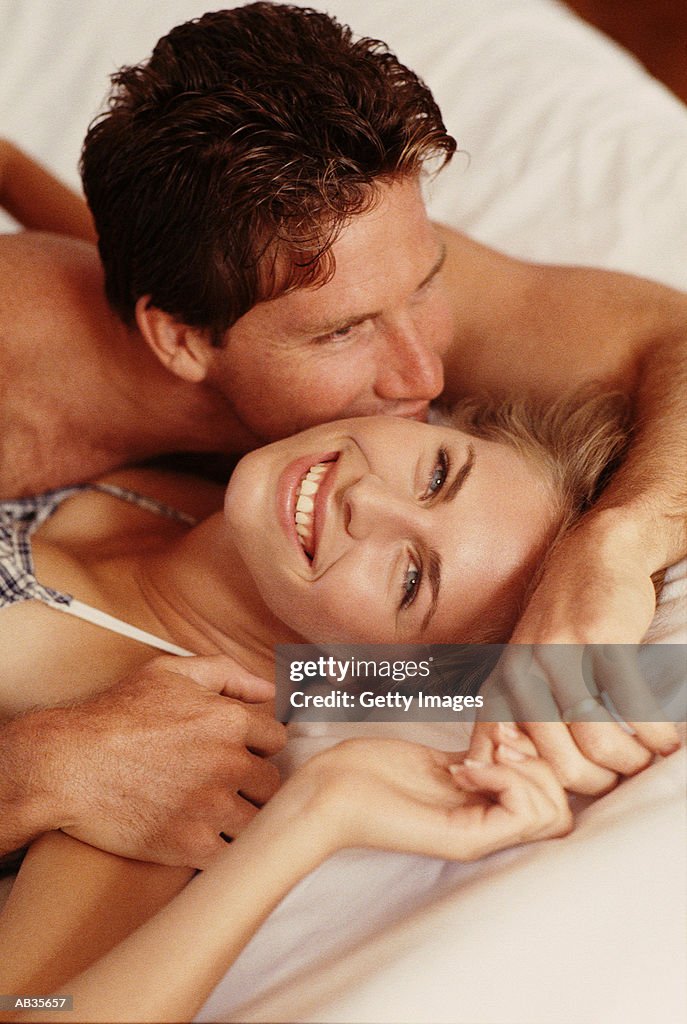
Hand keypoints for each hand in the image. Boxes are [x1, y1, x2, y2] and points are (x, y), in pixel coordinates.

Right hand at [37, 655, 285, 866]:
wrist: (66, 765)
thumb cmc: (115, 715)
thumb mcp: (170, 673)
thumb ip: (227, 673)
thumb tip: (269, 690)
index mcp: (230, 720)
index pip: (276, 740)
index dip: (257, 748)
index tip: (239, 755)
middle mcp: (230, 763)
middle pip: (272, 783)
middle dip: (254, 785)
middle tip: (227, 787)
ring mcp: (213, 806)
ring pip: (258, 821)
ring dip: (242, 819)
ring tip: (216, 814)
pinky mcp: (192, 845)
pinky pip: (233, 855)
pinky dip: (225, 851)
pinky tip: (206, 840)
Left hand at [297, 728, 571, 862]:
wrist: (330, 791)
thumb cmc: (373, 771)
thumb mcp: (441, 758)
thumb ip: (480, 759)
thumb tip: (514, 741)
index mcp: (486, 810)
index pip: (556, 803)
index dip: (540, 758)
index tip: (502, 735)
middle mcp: (489, 830)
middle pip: (564, 811)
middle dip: (540, 762)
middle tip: (495, 746)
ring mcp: (480, 837)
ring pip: (554, 814)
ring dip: (525, 771)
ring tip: (479, 757)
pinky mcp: (464, 838)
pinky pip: (523, 812)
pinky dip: (504, 777)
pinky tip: (465, 767)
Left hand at [469, 515, 680, 792]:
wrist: (593, 556)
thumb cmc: (563, 623)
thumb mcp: (525, 668)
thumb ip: (519, 716)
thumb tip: (517, 779)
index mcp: (502, 686)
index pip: (508, 762)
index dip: (545, 790)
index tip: (577, 790)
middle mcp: (523, 674)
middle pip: (561, 762)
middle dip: (600, 783)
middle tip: (623, 781)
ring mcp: (561, 656)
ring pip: (597, 739)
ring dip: (631, 761)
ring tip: (647, 760)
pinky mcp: (601, 641)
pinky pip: (631, 706)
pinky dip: (655, 733)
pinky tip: (666, 740)